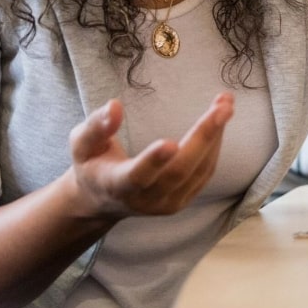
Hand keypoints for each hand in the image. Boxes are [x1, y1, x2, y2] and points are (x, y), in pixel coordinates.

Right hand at [68, 93, 233, 218]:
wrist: (102, 200)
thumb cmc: (92, 164)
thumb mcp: (82, 143)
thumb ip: (96, 126)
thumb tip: (114, 106)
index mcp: (117, 185)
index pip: (137, 176)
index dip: (153, 161)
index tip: (171, 142)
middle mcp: (145, 200)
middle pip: (179, 171)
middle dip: (204, 137)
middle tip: (223, 107)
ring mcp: (167, 203)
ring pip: (198, 171)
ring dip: (215, 135)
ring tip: (225, 103)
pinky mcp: (183, 199)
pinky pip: (204, 172)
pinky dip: (215, 144)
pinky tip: (219, 120)